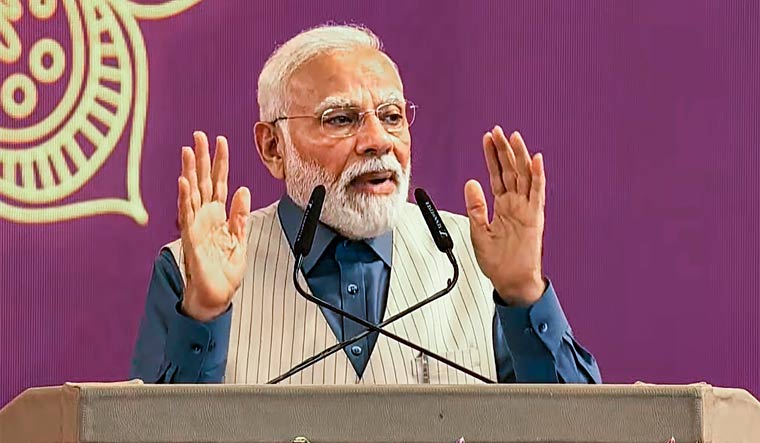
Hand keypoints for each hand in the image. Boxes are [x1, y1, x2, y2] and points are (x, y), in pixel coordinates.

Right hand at [178, 131, 250, 321]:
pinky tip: (184, 183)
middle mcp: (205, 218)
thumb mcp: (240, 241)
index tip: (221, 141)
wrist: (215, 298)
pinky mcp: (191, 240)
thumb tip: (244, 191)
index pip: (220, 184)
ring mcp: (196, 227)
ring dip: (190, 172)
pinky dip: (185, 199)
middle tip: (199, 135)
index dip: (221, 163)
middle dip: (203, 159)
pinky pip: (187, 216)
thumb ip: (240, 216)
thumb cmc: (224, 273)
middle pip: (204, 182)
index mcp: (219, 217)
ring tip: (188, 151)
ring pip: (192, 194)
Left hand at [464, 126, 545, 306]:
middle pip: (510, 170)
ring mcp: (526, 209)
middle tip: (497, 131)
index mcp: (502, 206)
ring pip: (524, 176)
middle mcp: (516, 204)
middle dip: (503, 150)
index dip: (492, 157)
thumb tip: (470, 184)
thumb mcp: (478, 230)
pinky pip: (537, 193)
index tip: (487, 138)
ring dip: (519, 156)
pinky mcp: (534, 218)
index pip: (497, 175)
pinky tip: (535, 160)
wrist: (510, 281)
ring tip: (514, 137)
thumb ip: (475, 206)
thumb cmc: (497, 262)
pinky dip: (537, 176)